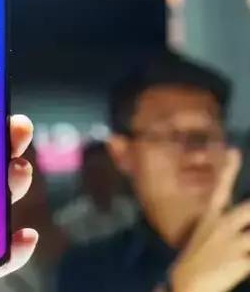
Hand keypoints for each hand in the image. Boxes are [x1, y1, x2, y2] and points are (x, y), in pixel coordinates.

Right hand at [171, 148, 249, 291]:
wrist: (187, 285)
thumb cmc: (197, 260)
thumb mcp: (205, 237)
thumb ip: (223, 225)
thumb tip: (241, 219)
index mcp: (210, 218)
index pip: (219, 188)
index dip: (227, 169)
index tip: (233, 151)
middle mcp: (221, 226)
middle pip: (249, 209)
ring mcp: (232, 243)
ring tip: (248, 241)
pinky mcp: (242, 261)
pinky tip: (248, 257)